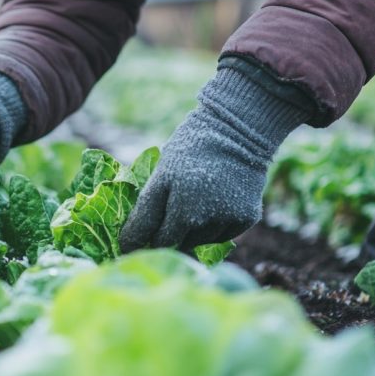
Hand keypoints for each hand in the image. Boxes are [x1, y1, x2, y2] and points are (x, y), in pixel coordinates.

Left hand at [120, 65, 310, 251]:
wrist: (235, 131)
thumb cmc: (189, 149)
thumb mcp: (160, 174)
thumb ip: (147, 209)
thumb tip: (132, 241)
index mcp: (179, 207)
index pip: (152, 239)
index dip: (137, 242)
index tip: (129, 243)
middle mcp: (203, 219)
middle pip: (176, 244)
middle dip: (165, 236)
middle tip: (163, 220)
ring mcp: (226, 221)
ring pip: (198, 242)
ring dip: (190, 232)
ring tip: (192, 203)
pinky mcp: (246, 219)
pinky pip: (221, 236)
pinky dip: (213, 226)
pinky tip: (213, 203)